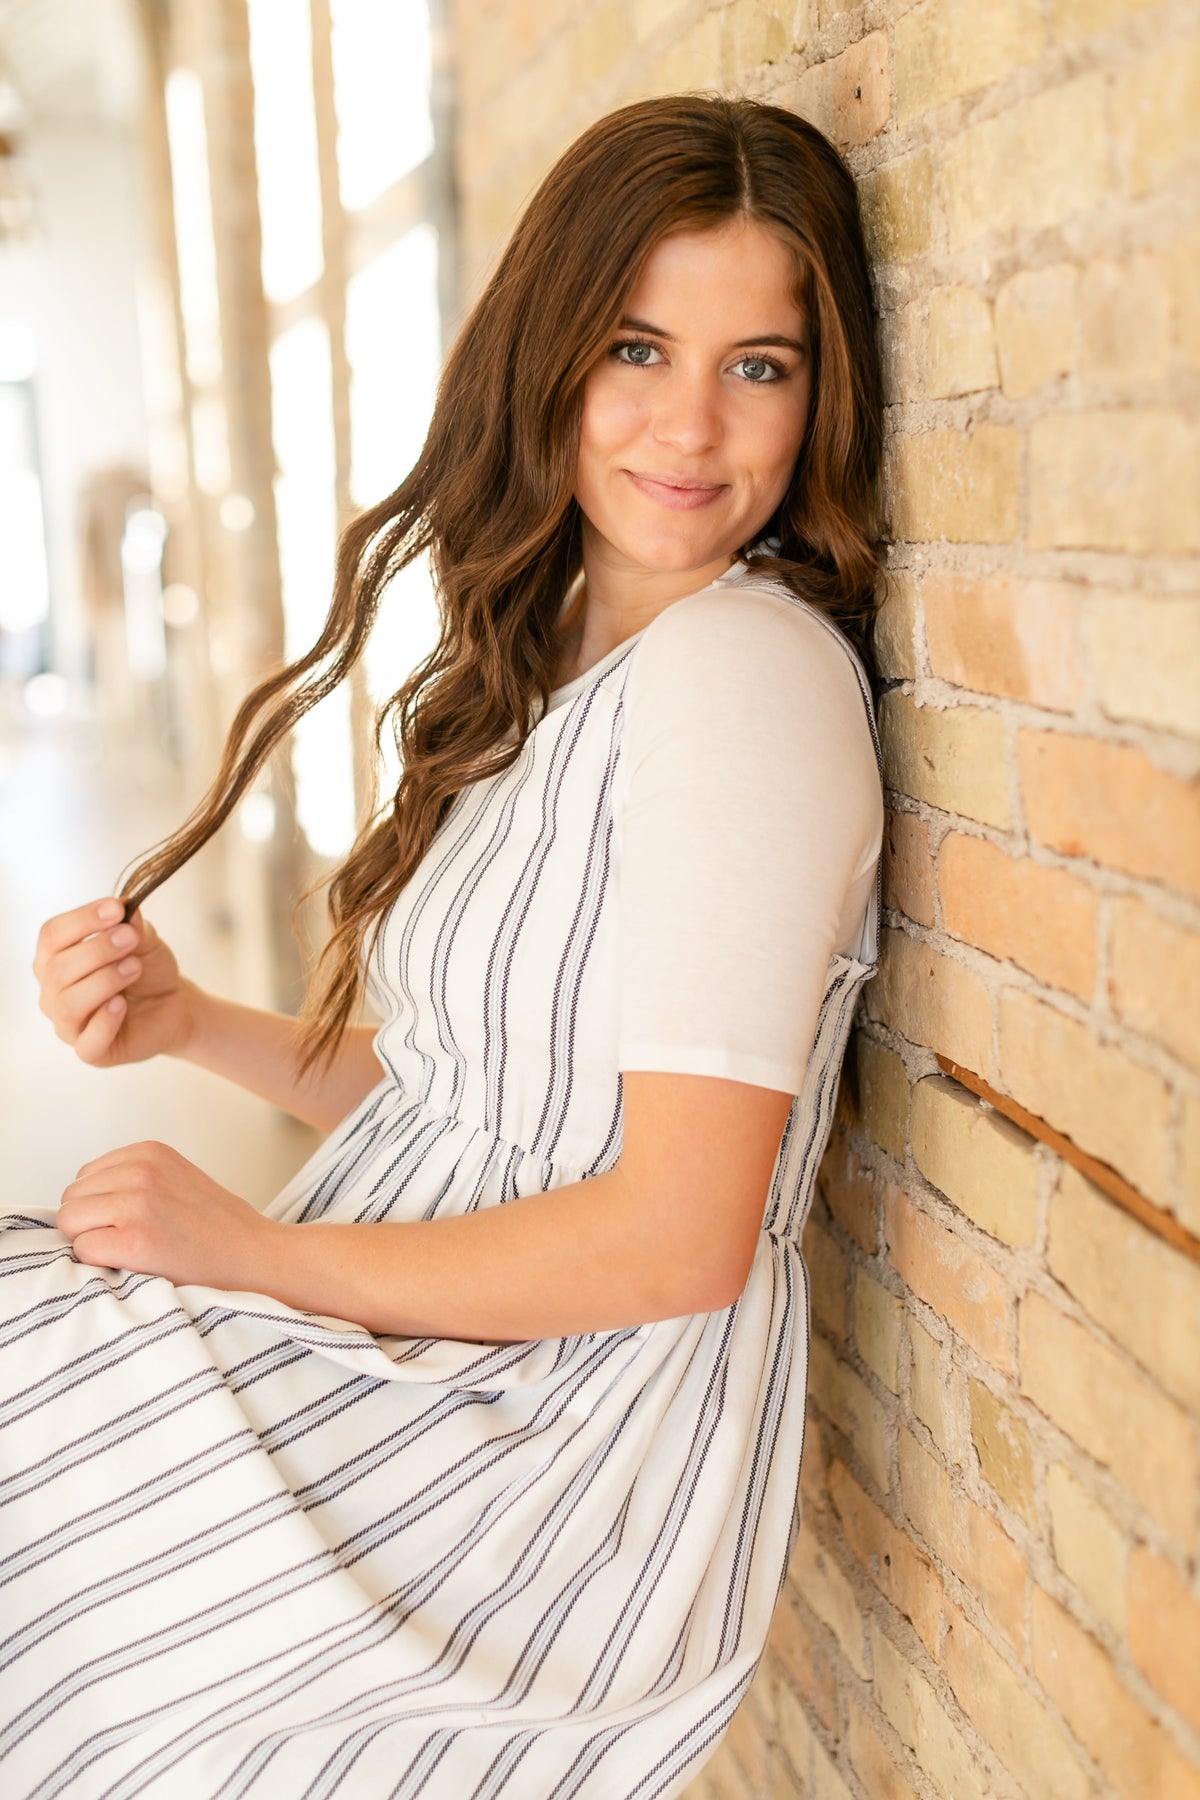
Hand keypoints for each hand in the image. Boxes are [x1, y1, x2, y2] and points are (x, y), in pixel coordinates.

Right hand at [34, 897, 194, 1067]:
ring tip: (133, 967)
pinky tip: (122, 1004)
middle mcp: (53, 991)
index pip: (52, 935)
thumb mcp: (144, 941)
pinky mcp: (90, 1051)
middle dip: (97, 949)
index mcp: (56, 958)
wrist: (172, 1003)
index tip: (115, 908)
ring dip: (104, 980)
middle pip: (57, 969)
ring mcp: (68, 1024)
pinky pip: (86, 1041)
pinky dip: (105, 1020)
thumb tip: (124, 910)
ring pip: (68, 1003)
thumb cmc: (146, 969)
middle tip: (131, 939)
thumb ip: (132, 926)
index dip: (82, 919)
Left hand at [57, 1141, 275, 1287]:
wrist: (257, 1257)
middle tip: (132, 1240)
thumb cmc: (218, 1229)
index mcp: (149, 1152)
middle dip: (91, 1223)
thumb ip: (132, 1178)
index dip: (101, 1207)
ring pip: (70, 1223)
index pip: (85, 1178)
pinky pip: (82, 1251)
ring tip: (134, 1251)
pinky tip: (134, 1264)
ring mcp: (136, 1204)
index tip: (134, 1223)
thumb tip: (78, 1201)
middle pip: (72, 1199)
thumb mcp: (176, 1179)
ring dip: (93, 1242)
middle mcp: (140, 1170)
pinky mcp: (134, 1240)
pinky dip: (100, 1263)